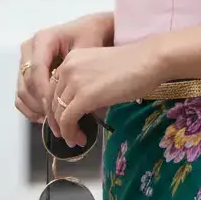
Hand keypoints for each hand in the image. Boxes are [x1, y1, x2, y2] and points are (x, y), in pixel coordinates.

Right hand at [15, 12, 113, 122]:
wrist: (90, 30)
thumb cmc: (90, 35)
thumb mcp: (88, 48)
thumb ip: (81, 70)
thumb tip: (80, 100)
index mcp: (43, 39)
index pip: (37, 70)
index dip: (45, 92)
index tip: (58, 109)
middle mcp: (30, 49)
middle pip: (27, 83)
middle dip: (42, 104)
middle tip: (58, 121)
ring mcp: (26, 61)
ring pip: (23, 91)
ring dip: (36, 109)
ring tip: (55, 121)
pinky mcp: (26, 73)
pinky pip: (21, 95)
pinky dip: (30, 108)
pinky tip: (45, 117)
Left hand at [49, 41, 167, 146]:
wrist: (148, 60)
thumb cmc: (133, 64)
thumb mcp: (100, 70)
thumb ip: (85, 82)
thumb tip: (80, 106)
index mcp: (71, 59)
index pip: (52, 87)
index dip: (55, 107)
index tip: (63, 121)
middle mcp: (67, 67)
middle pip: (52, 101)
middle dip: (57, 122)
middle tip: (66, 135)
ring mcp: (74, 82)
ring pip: (58, 112)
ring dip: (65, 130)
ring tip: (76, 140)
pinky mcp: (84, 97)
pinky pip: (68, 120)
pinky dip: (70, 133)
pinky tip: (80, 140)